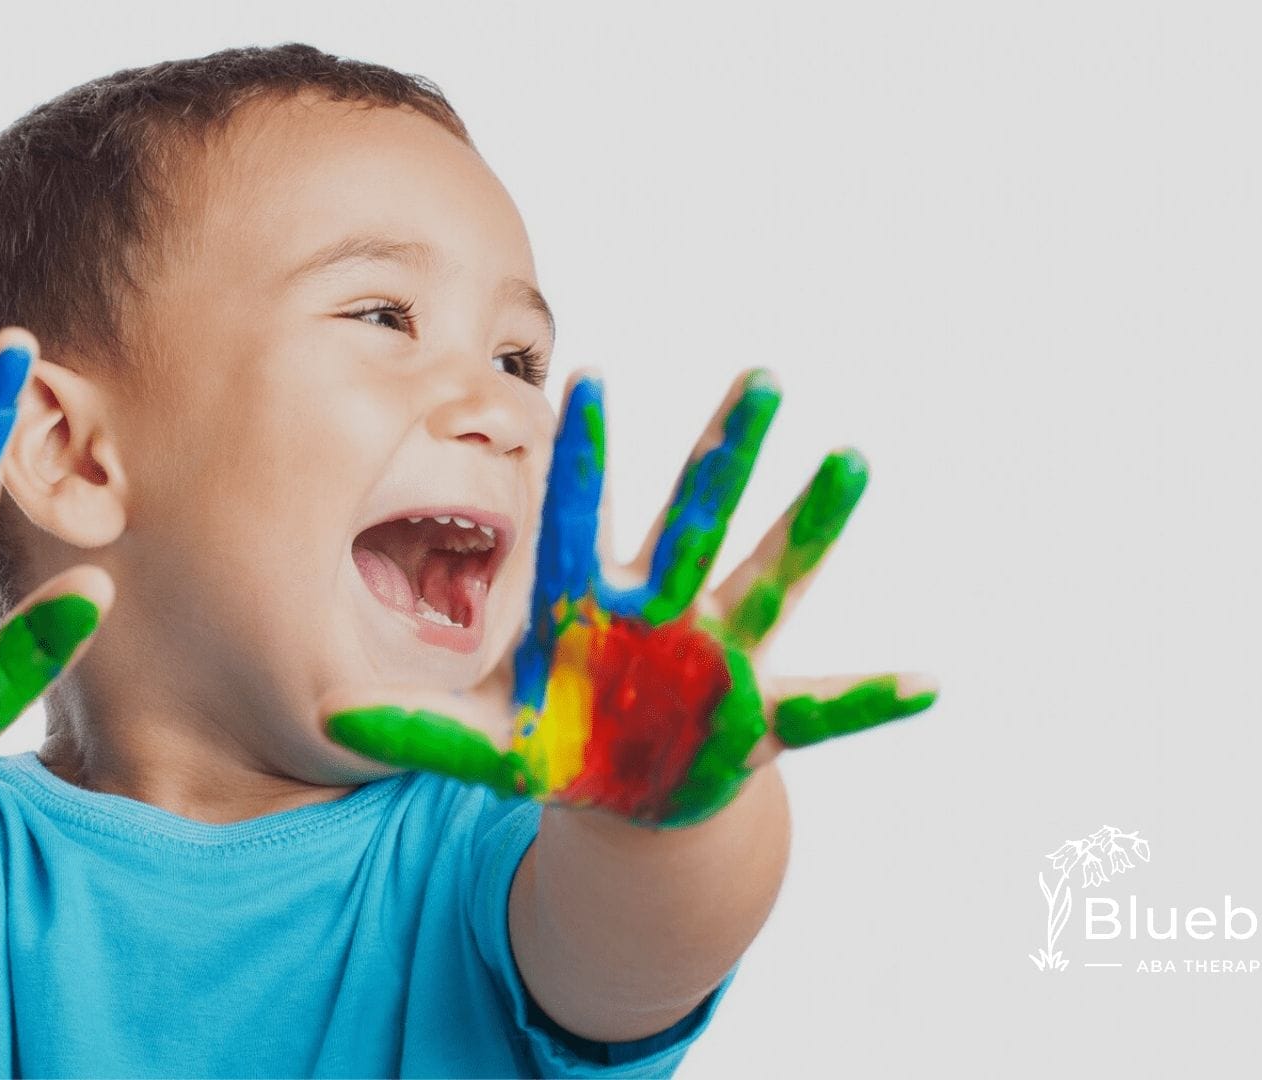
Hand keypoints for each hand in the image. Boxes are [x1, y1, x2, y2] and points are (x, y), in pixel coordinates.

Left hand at [324, 369, 936, 827]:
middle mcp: (667, 609)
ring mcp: (721, 653)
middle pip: (698, 519)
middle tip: (762, 376)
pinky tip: (927, 683)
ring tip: (853, 459)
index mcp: (596, 606)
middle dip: (726, 454)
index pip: (586, 516)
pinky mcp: (760, 714)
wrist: (632, 787)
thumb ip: (420, 728)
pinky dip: (870, 702)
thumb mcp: (493, 742)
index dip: (588, 457)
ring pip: (774, 576)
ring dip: (813, 524)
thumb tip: (335, 713)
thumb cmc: (567, 742)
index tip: (586, 377)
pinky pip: (825, 710)